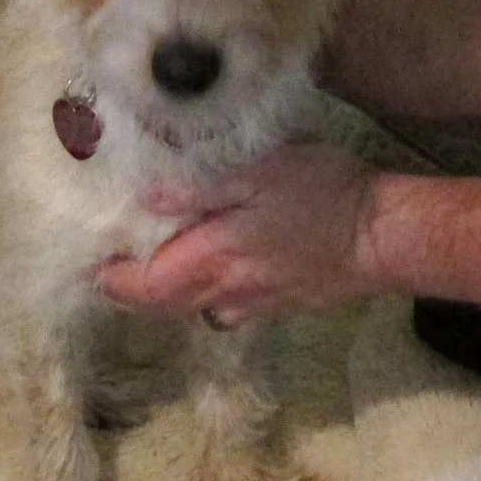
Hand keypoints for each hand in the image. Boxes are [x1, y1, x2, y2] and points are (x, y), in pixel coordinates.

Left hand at [100, 143, 382, 329]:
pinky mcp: (279, 305)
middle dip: (134, 288)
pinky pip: (227, 307)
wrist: (384, 236)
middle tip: (118, 257)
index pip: (142, 287)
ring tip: (161, 257)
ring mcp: (253, 304)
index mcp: (213, 258)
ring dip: (170, 291)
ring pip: (193, 308)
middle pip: (161, 305)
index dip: (112, 278)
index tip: (96, 256)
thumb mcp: (261, 172)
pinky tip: (215, 264)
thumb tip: (145, 199)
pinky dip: (207, 290)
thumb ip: (199, 189)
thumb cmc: (323, 193)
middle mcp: (225, 293)